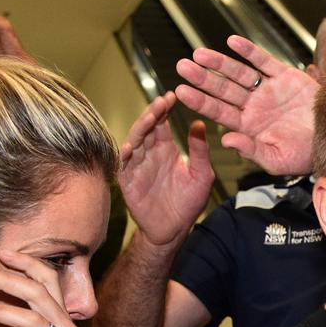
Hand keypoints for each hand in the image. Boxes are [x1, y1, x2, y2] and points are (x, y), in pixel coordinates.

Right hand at [119, 92, 212, 246]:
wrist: (174, 230)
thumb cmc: (189, 203)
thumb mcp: (201, 175)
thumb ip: (200, 151)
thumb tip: (200, 123)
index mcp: (166, 149)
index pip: (162, 123)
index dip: (165, 109)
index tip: (172, 96)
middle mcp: (149, 154)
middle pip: (147, 128)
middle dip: (152, 114)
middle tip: (161, 103)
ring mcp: (137, 166)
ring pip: (134, 142)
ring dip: (140, 130)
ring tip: (148, 119)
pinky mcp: (128, 182)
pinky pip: (123, 166)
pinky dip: (125, 156)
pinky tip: (131, 147)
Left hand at [175, 35, 316, 174]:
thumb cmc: (305, 156)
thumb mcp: (276, 160)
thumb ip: (250, 151)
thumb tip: (225, 139)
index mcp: (249, 127)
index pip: (218, 111)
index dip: (200, 101)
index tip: (181, 91)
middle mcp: (254, 107)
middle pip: (223, 90)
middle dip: (202, 78)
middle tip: (182, 67)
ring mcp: (268, 90)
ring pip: (238, 73)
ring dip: (219, 63)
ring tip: (199, 54)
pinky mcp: (285, 76)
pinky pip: (263, 61)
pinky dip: (248, 51)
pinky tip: (232, 43)